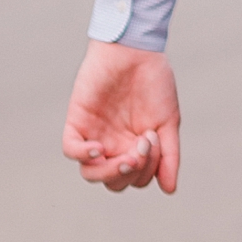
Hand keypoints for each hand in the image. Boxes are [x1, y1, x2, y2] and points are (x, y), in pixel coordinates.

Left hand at [63, 41, 181, 195]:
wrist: (136, 52)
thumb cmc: (154, 83)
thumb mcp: (167, 123)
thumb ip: (169, 156)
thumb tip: (170, 189)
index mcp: (133, 148)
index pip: (135, 179)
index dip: (147, 170)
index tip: (155, 138)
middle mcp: (113, 146)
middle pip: (113, 182)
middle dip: (131, 173)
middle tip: (142, 147)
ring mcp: (94, 135)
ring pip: (91, 173)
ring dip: (110, 171)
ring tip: (127, 155)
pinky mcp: (78, 121)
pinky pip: (71, 149)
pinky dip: (83, 155)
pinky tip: (99, 149)